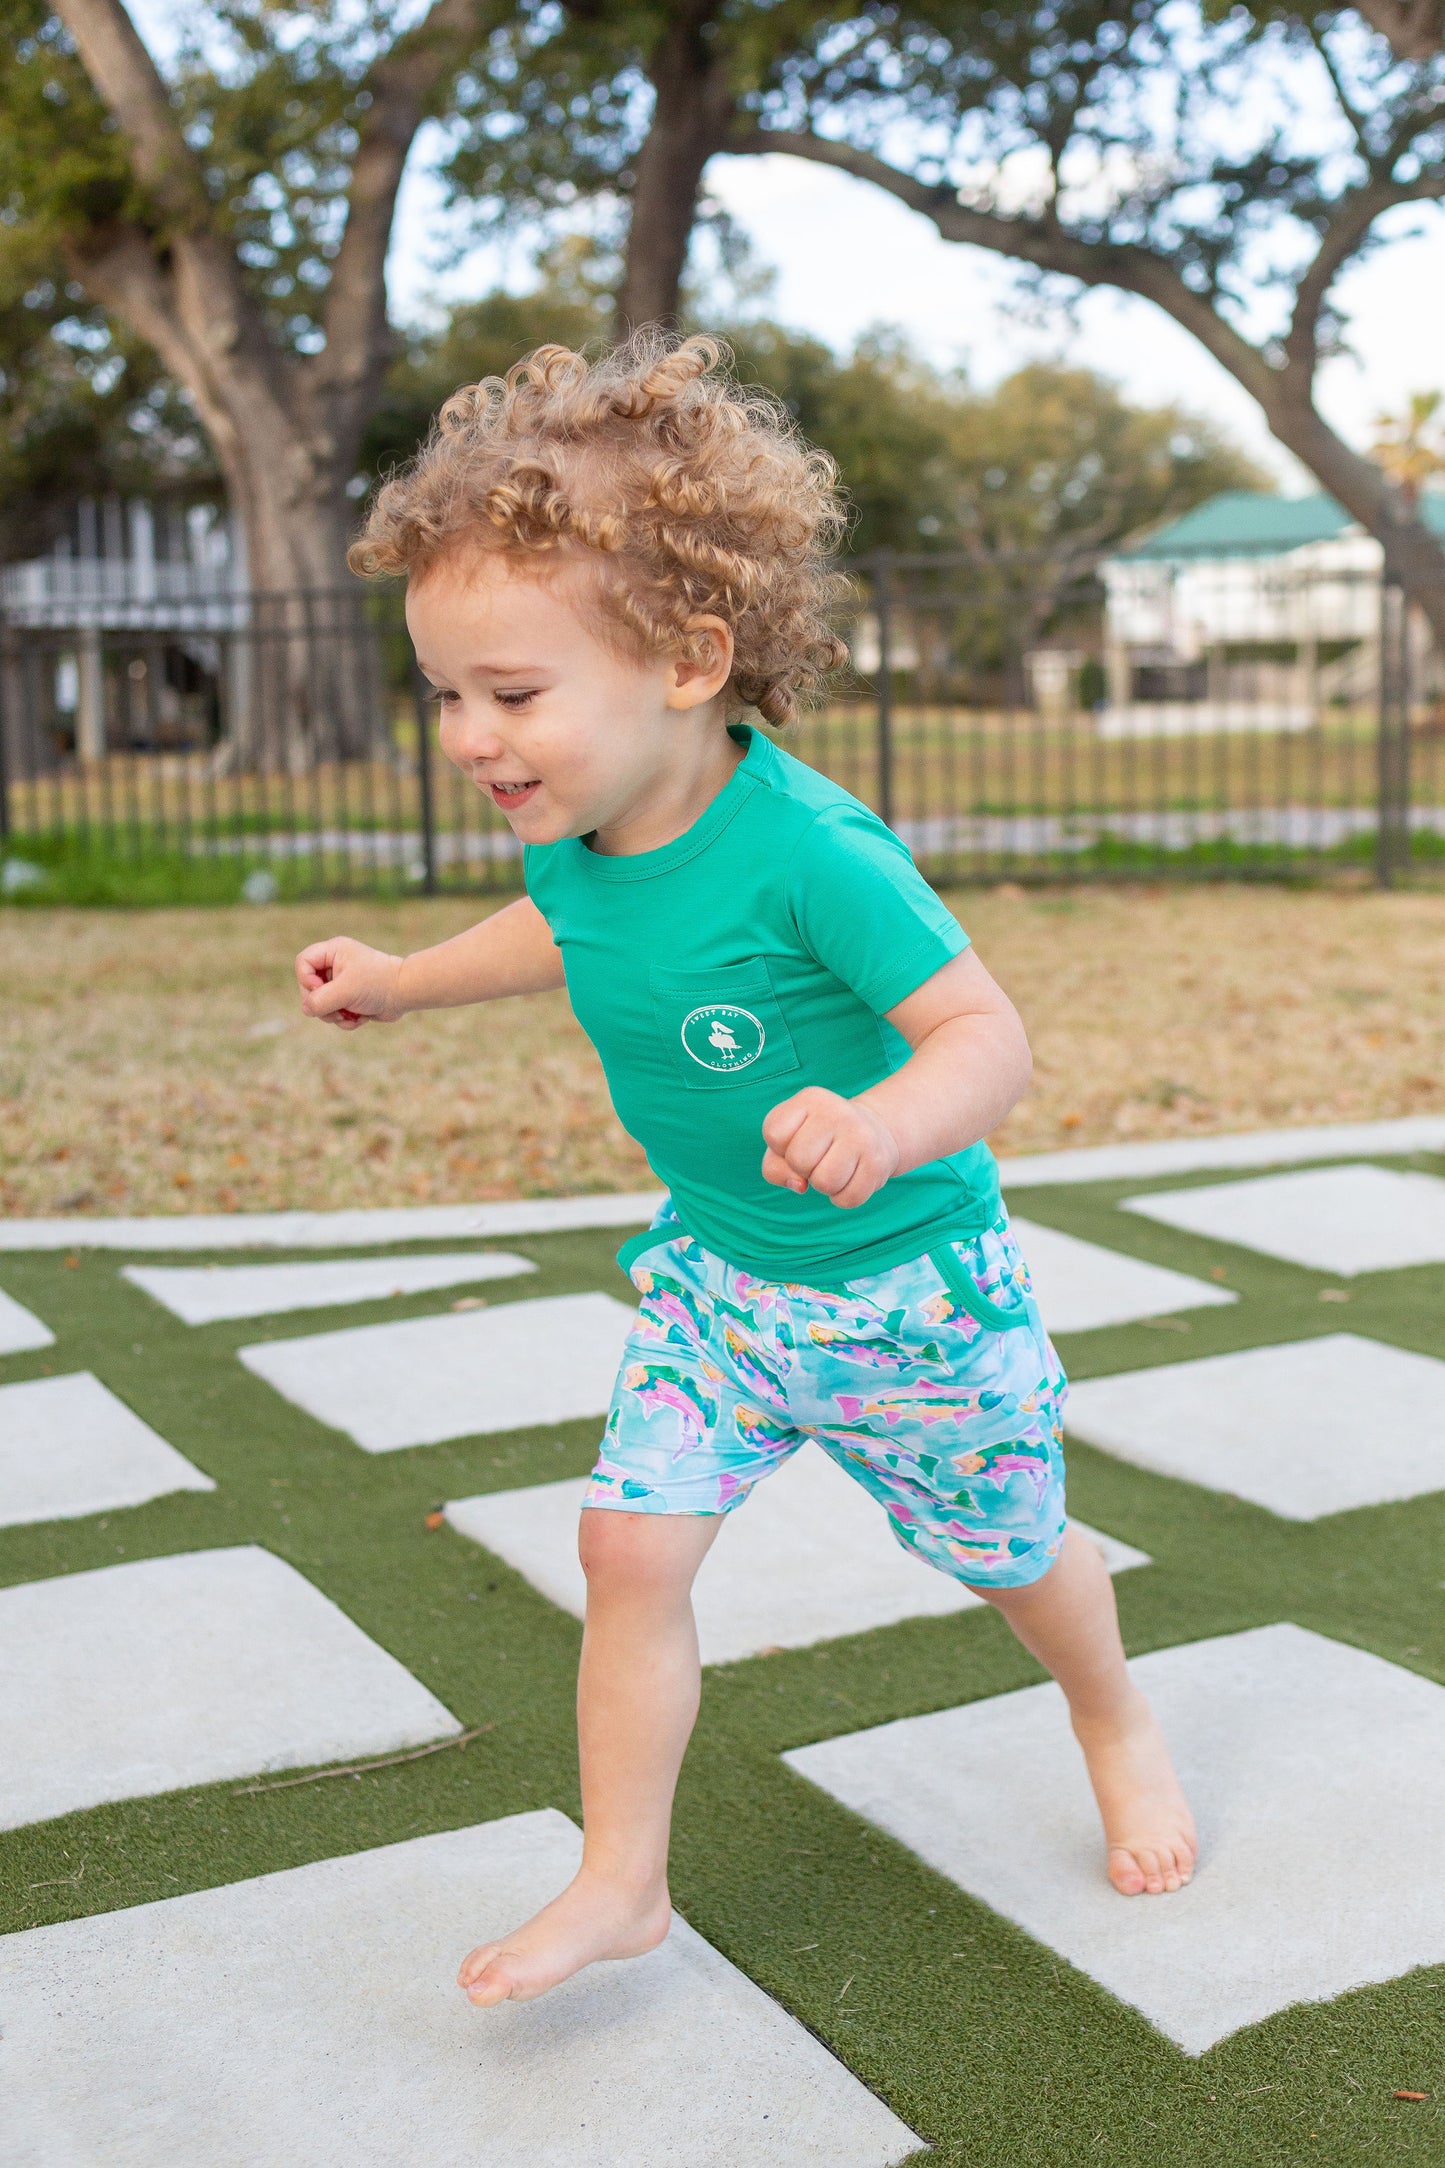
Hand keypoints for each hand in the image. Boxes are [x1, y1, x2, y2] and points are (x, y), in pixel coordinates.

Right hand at [295, 937, 405, 1029]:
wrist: (405, 994)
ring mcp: (341, 983)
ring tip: (351, 1014)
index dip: (306, 980)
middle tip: (337, 1010)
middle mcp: (335, 965)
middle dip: (322, 1004)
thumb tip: (307, 1010)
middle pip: (309, 988)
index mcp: (333, 952)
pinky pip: (334, 1013)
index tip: (322, 989)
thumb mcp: (345, 991)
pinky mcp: (349, 999)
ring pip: (321, 1004)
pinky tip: (361, 1017)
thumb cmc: (377, 984)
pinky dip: (345, 1019)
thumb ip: (319, 1001)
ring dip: (334, 1015)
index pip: (302, 962)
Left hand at [760, 1086, 900, 1208]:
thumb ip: (775, 1166)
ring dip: (824, 1185)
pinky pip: (848, 1199)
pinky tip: (850, 1177)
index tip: (797, 1141)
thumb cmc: (819, 1140)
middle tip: (818, 1158)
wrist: (875, 1130)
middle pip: (798, 1160)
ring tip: (833, 1168)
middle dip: (802, 1169)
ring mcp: (862, 1136)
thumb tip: (800, 1185)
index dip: (780, 1148)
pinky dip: (843, 1197)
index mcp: (811, 1099)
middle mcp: (838, 1112)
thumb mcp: (789, 1142)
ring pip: (824, 1182)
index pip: (774, 1133)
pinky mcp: (879, 1163)